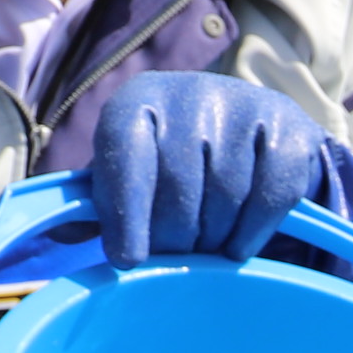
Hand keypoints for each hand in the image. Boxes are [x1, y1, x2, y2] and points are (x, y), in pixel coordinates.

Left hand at [88, 74, 329, 264]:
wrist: (244, 129)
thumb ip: (98, 205)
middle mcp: (189, 92)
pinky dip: (255, 230)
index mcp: (136, 101)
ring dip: (214, 237)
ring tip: (204, 250)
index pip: (126, 154)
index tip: (129, 260)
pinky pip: (274, 192)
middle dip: (173, 235)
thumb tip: (63, 233)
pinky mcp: (289, 124)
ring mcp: (243, 104)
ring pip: (227, 193)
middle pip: (179, 183)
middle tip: (173, 259)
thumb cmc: (170, 163)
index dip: (126, 211)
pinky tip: (239, 247)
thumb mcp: (128, 175)